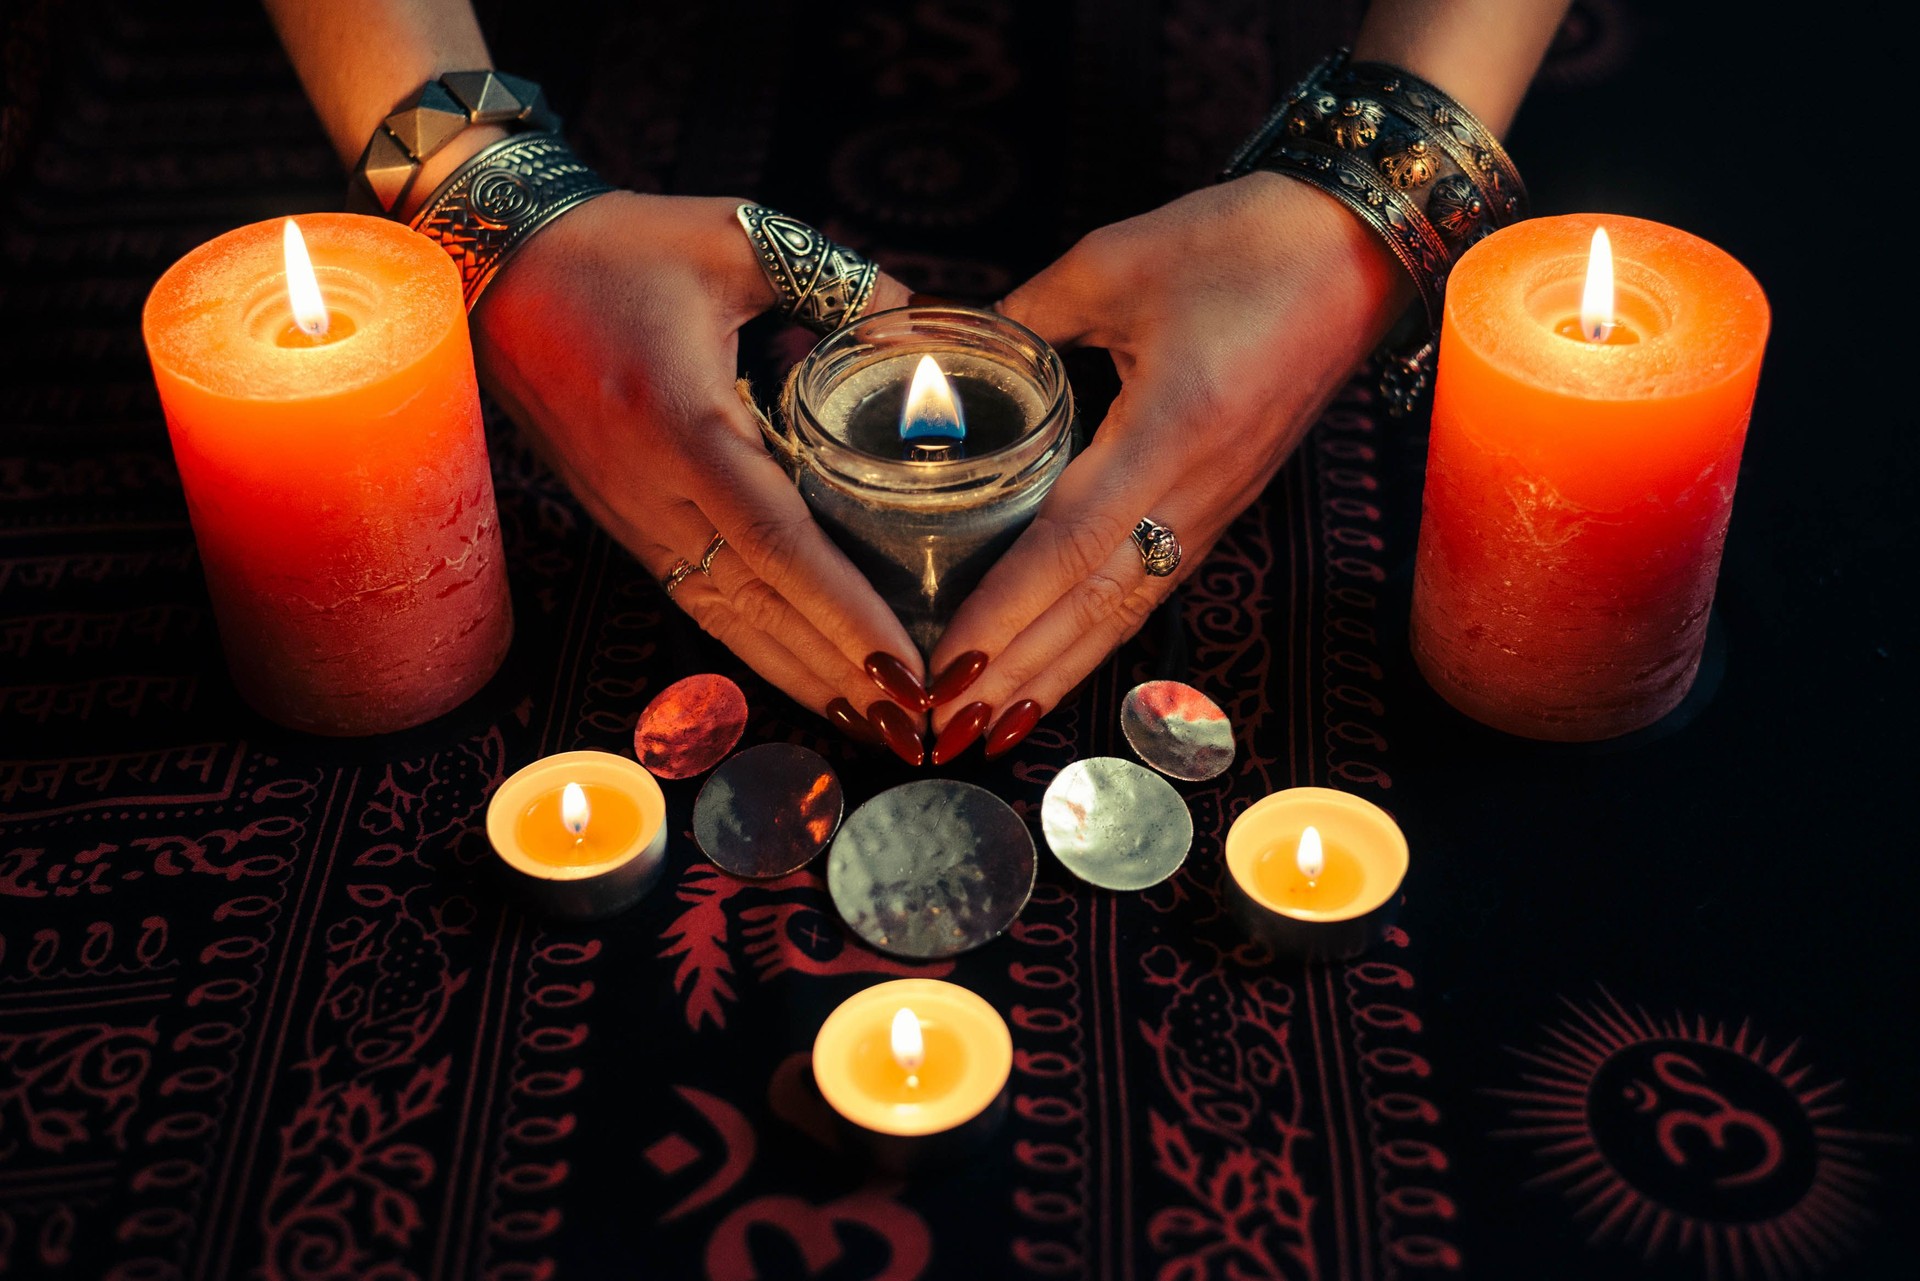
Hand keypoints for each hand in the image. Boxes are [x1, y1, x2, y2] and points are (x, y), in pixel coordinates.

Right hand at [473, 192, 918, 721]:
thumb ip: (845, 284)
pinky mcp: (624, 523)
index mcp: (683, 421)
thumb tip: (930, 326)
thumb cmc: (619, 246)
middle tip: (916, 722)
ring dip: (800, 677)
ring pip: (725, 620)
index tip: (905, 667)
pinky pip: (697, 601)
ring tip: (874, 724)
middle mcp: (651, 488)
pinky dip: (757, 650)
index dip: (846, 613)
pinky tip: (808, 678)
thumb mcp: (740, 241)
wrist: (496, 263)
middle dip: (839, 671)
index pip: (780, 542)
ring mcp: (631, 515)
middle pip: (758, 606)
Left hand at [925, 175, 1410, 757]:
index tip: (945, 661)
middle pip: (1095, 607)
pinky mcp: (1222, 506)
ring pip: (1124, 612)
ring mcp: (1216, 507)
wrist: (1359, 248)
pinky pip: (1150, 588)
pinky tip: (1053, 666)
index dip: (1005, 609)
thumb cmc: (1248, 243)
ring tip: (987, 724)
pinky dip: (1094, 638)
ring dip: (1053, 673)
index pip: (1070, 544)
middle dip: (1016, 673)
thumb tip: (944, 353)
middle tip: (943, 727)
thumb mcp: (1114, 262)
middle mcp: (1198, 491)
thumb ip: (1023, 317)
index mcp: (1172, 431)